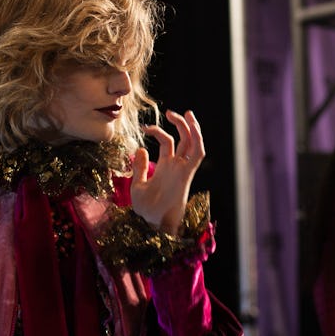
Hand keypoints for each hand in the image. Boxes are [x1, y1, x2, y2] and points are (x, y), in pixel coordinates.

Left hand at [130, 109, 203, 235]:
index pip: (168, 143)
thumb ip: (140, 167)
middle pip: (184, 140)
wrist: (152, 224)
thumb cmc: (145, 210)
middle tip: (171, 112)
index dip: (159, 131)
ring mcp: (182, 170)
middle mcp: (177, 167)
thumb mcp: (137, 184)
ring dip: (192, 128)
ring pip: (193, 144)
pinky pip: (197, 154)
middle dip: (181, 124)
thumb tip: (141, 149)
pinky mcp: (186, 174)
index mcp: (166, 167)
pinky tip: (192, 127)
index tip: (144, 127)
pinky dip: (197, 140)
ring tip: (185, 114)